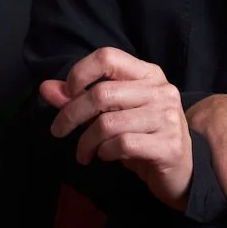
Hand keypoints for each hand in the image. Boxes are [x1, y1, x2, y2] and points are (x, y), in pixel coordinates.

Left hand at [41, 47, 192, 211]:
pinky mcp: (168, 145)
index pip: (108, 57)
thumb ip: (80, 99)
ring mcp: (167, 117)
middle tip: (58, 131)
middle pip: (101, 93)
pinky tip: (106, 156)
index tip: (67, 94)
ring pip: (107, 123)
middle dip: (70, 114)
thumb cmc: (142, 137)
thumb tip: (46, 88)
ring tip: (84, 152)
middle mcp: (161, 90)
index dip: (79, 73)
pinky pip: (122, 145)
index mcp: (148, 74)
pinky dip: (105, 153)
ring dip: (86, 142)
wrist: (181, 170)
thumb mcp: (111, 114)